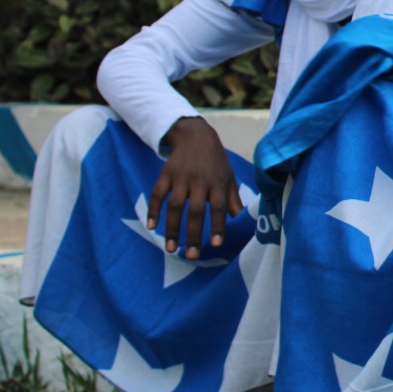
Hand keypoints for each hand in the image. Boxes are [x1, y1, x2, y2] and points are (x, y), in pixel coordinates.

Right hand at [149, 117, 242, 259]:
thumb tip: (240, 220)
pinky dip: (153, 210)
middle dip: (193, 234)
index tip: (216, 244)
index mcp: (217, 183)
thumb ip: (233, 200)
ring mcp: (181, 178)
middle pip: (195, 211)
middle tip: (191, 255)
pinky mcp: (165, 174)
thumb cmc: (216, 162)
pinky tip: (152, 227)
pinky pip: (158, 194)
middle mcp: (199, 181)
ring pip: (175, 206)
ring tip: (171, 249)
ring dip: (171, 228)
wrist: (196, 135)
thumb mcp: (229, 178)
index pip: (219, 207)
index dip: (218, 226)